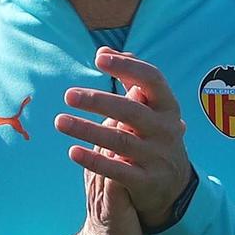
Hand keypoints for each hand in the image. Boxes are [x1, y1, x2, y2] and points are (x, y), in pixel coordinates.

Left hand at [56, 48, 194, 229]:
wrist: (174, 184)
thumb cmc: (154, 135)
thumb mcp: (151, 107)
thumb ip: (130, 78)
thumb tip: (102, 50)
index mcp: (168, 106)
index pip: (152, 79)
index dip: (127, 66)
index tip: (98, 58)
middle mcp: (167, 129)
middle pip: (131, 110)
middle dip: (99, 101)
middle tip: (69, 94)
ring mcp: (158, 156)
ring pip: (120, 141)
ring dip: (88, 130)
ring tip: (60, 121)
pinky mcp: (147, 181)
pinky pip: (118, 171)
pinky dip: (94, 161)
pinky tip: (73, 151)